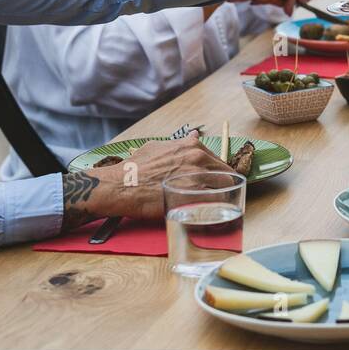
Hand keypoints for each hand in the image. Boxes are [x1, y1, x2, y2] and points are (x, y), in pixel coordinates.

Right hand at [60, 133, 233, 227]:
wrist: (123, 186)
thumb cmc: (136, 168)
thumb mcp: (158, 146)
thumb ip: (180, 143)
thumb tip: (195, 135)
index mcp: (192, 146)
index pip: (219, 161)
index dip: (218, 174)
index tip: (215, 182)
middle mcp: (198, 159)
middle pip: (226, 174)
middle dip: (222, 186)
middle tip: (216, 197)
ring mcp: (198, 177)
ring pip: (224, 189)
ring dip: (221, 198)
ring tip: (214, 207)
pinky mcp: (194, 196)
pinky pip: (215, 204)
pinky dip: (214, 209)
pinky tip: (208, 214)